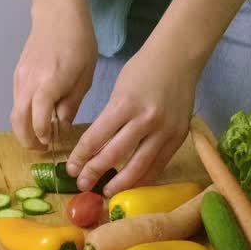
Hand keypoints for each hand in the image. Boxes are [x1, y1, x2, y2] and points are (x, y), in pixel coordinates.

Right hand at [10, 0, 97, 149]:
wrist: (58, 14)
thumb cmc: (79, 43)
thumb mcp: (84, 77)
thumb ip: (71, 104)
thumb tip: (62, 127)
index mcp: (48, 85)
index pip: (38, 122)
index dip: (45, 137)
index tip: (54, 145)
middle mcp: (28, 84)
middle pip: (18, 122)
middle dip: (28, 140)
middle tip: (42, 149)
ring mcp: (19, 78)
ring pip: (14, 112)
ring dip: (24, 128)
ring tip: (41, 136)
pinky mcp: (17, 73)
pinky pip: (16, 100)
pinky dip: (23, 114)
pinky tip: (38, 115)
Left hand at [66, 42, 197, 195]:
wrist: (178, 58)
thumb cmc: (143, 69)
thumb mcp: (119, 90)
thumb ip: (110, 118)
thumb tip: (96, 148)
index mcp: (124, 105)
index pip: (96, 138)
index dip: (81, 156)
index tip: (72, 168)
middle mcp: (145, 120)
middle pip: (114, 155)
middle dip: (95, 172)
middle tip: (83, 184)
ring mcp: (165, 130)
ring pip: (139, 166)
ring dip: (120, 183)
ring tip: (106, 191)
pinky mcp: (178, 136)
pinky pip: (159, 164)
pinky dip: (144, 177)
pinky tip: (132, 184)